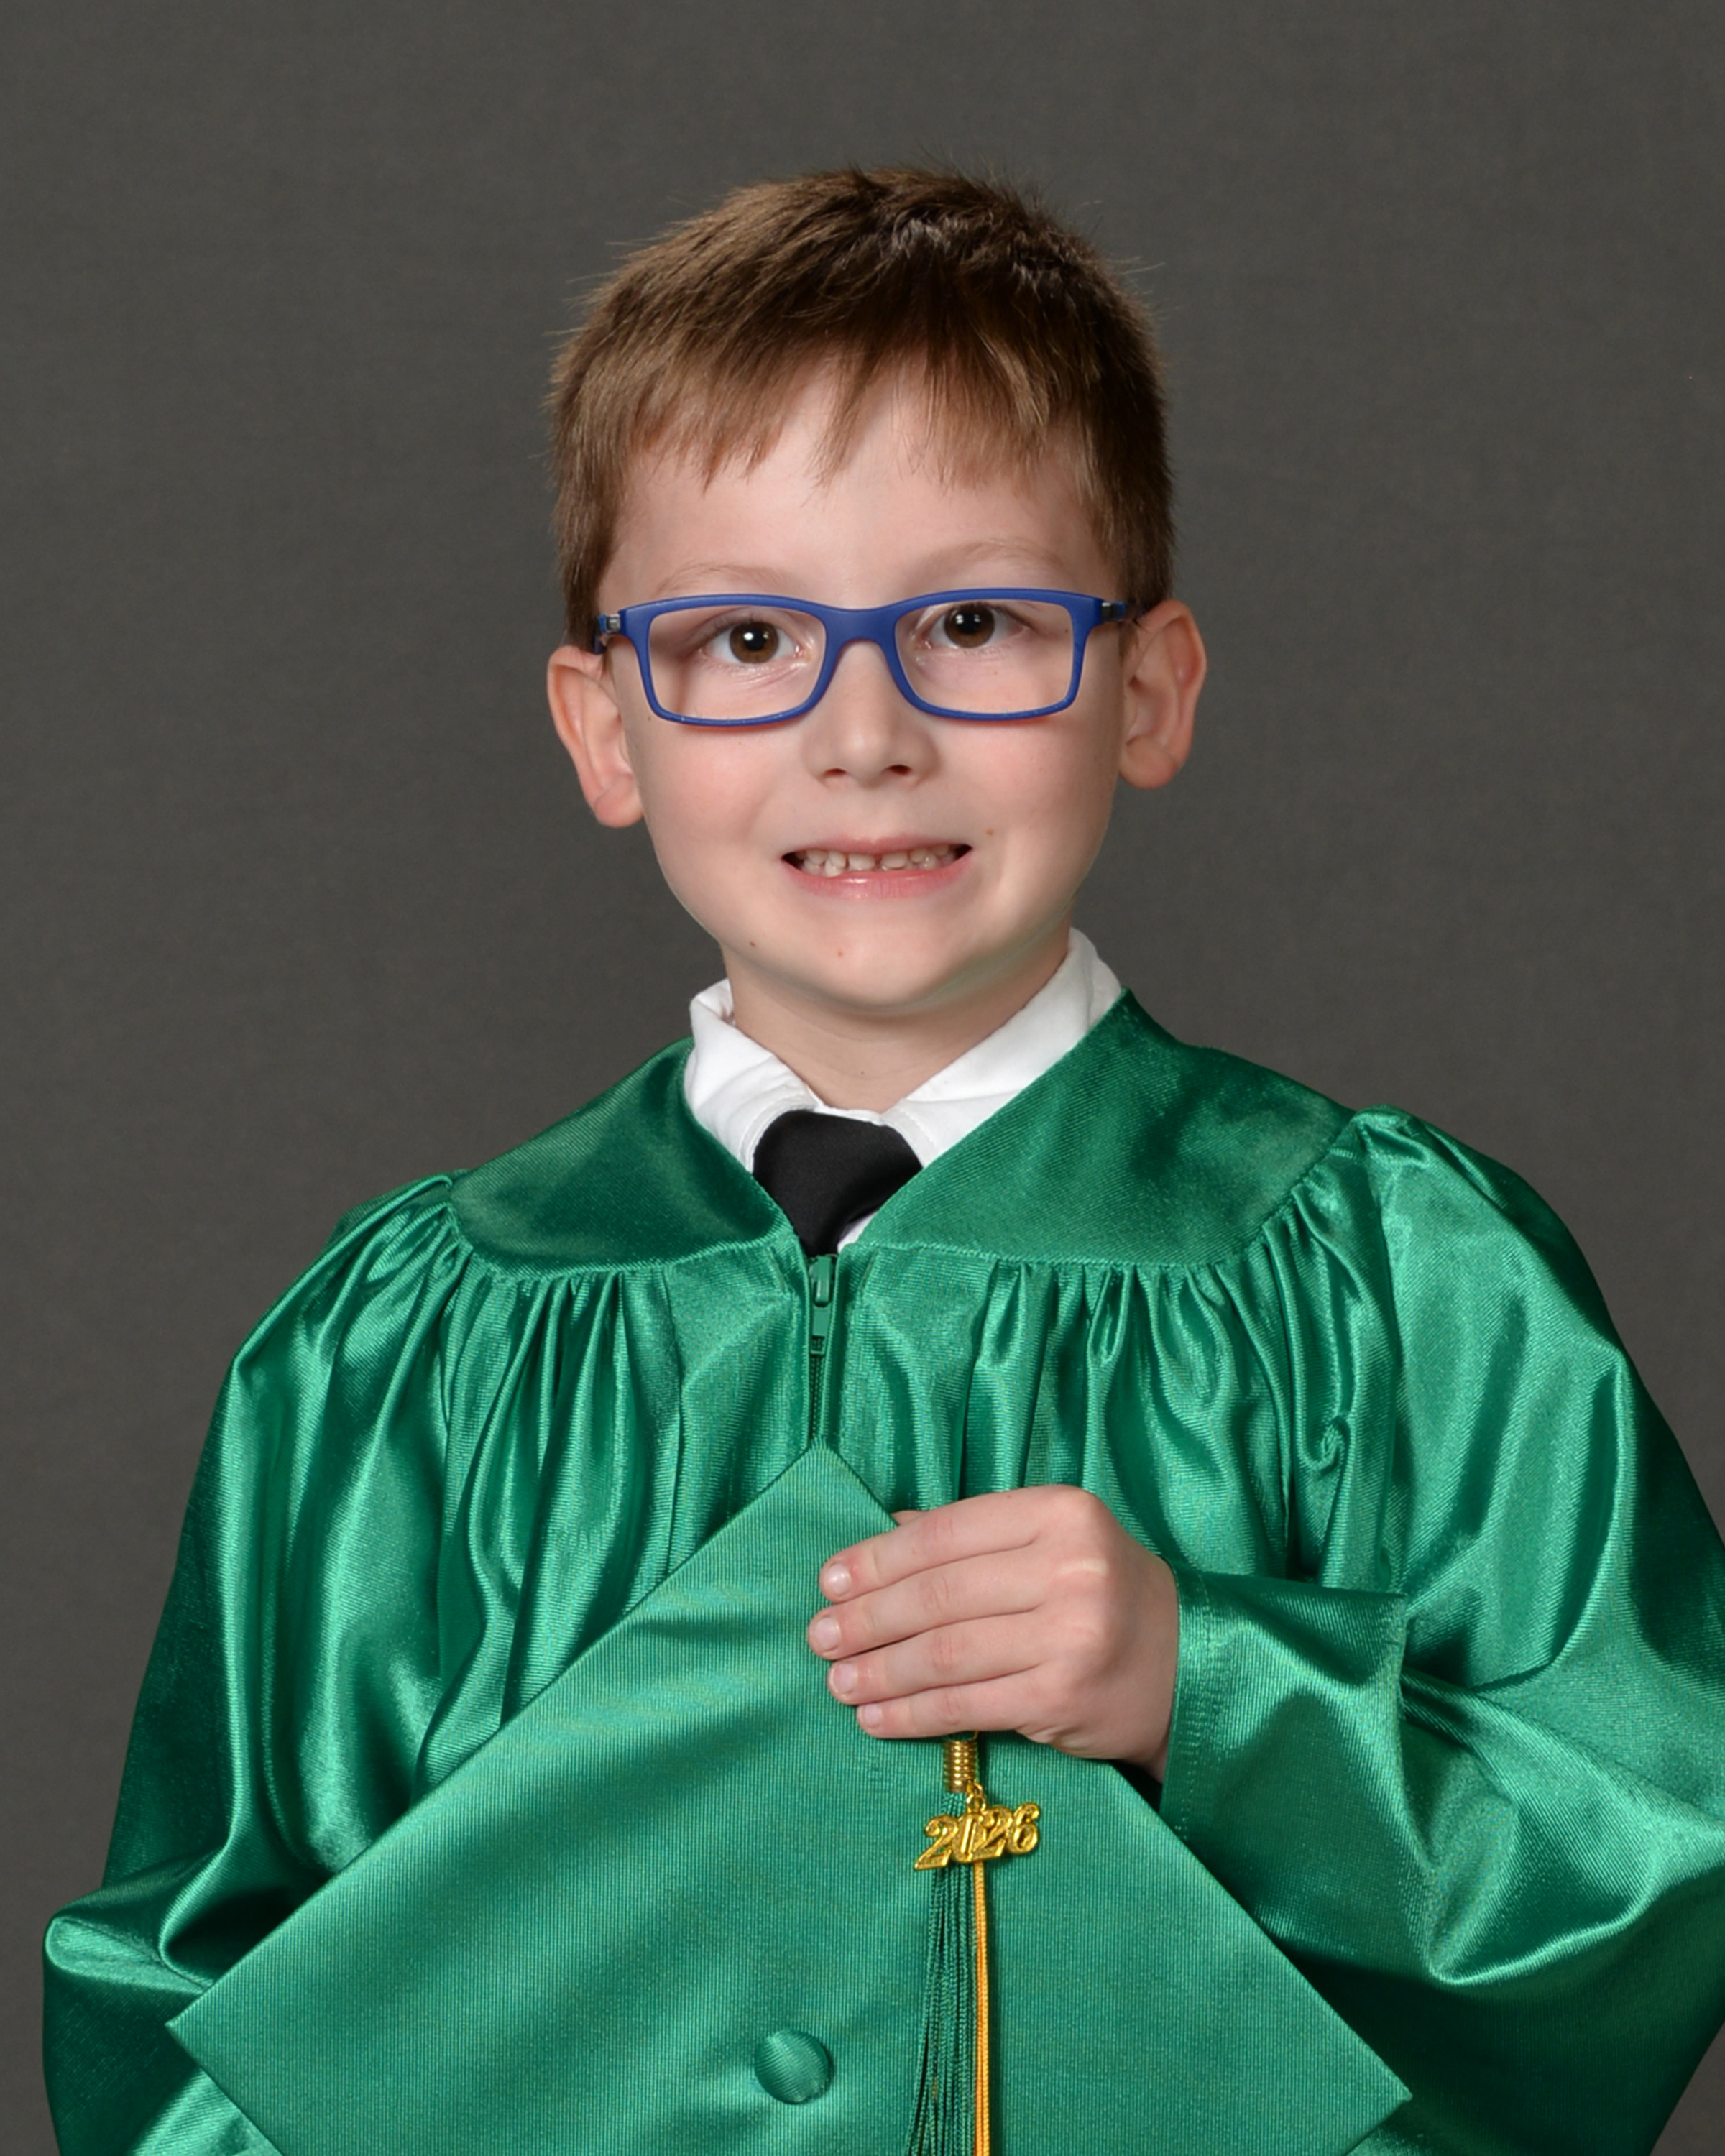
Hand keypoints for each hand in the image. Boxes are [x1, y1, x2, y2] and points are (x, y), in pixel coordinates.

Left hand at [806, 1486, 1178, 1776]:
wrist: (1188, 1666)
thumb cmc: (1104, 1594)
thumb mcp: (1051, 1541)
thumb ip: (973, 1534)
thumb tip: (883, 1530)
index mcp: (1061, 1512)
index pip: (945, 1533)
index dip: (878, 1559)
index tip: (830, 1580)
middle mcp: (1069, 1568)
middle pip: (939, 1595)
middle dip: (867, 1618)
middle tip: (819, 1635)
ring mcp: (1070, 1636)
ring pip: (946, 1653)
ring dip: (880, 1670)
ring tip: (837, 1679)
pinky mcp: (1063, 1698)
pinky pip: (967, 1706)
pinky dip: (912, 1713)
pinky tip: (876, 1716)